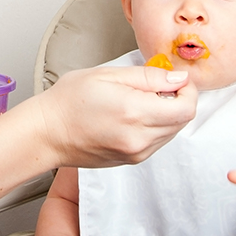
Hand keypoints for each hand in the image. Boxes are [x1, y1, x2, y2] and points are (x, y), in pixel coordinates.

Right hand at [35, 65, 196, 168]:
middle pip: (183, 121)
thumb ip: (148, 77)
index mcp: (134, 112)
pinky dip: (155, 127)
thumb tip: (177, 79)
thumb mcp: (107, 75)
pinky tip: (134, 115)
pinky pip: (157, 142)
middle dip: (179, 100)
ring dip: (167, 114)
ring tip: (141, 100)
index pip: (185, 108)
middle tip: (159, 86)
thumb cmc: (68, 101)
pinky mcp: (132, 160)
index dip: (188, 91)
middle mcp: (139, 138)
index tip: (177, 80)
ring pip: (172, 132)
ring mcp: (136, 153)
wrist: (47, 133)